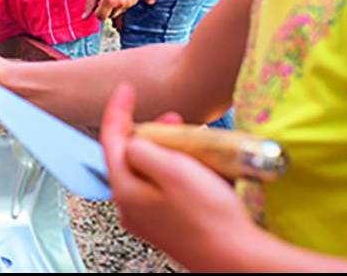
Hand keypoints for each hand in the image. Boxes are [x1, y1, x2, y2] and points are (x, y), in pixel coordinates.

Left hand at [84, 0, 138, 20]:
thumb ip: (89, 5)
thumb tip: (84, 18)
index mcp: (109, 1)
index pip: (101, 17)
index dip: (97, 11)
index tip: (98, 2)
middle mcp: (120, 3)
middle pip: (110, 16)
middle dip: (106, 9)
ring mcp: (129, 2)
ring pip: (118, 12)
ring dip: (114, 7)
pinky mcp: (135, 0)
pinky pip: (125, 7)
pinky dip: (122, 3)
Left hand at [101, 84, 255, 269]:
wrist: (236, 258)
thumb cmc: (208, 216)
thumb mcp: (172, 168)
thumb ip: (142, 148)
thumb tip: (132, 141)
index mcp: (125, 189)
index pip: (110, 141)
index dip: (117, 110)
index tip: (126, 89)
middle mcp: (130, 205)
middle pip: (128, 156)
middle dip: (146, 131)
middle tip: (170, 118)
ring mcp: (148, 217)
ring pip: (147, 171)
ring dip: (163, 149)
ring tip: (186, 139)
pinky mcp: (167, 223)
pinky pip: (162, 186)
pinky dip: (173, 168)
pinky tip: (193, 165)